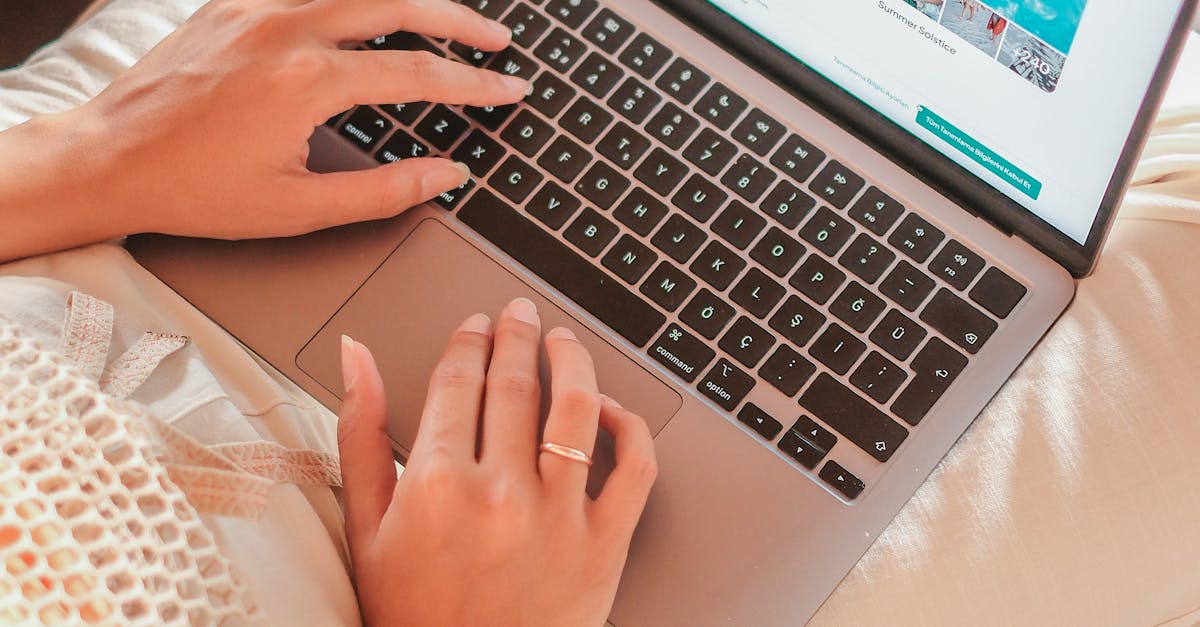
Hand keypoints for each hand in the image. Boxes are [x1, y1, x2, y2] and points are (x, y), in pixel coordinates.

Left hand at [0, 0, 528, 260]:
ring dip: (411, 2)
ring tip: (447, 22)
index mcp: (305, 81)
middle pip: (399, 4)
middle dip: (459, 22)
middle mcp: (285, 28)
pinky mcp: (234, 3)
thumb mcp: (298, 208)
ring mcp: (257, 7)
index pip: (418, 73)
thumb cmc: (196, 189)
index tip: (509, 89)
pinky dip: (356, 0)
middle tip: (496, 42)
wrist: (111, 159)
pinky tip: (373, 14)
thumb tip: (447, 175)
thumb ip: (384, 191)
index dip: (474, 84)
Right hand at [336, 298, 657, 625]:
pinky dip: (630, 428)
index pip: (458, 379)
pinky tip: (610, 411)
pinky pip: (635, 468)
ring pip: (579, 407)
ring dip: (573, 360)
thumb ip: (359, 433)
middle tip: (519, 314)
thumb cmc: (411, 613)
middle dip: (517, 335)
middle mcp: (500, 493)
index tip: (477, 323)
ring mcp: (559, 518)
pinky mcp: (605, 546)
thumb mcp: (365, 528)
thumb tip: (356, 357)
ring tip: (564, 341)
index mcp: (435, 484)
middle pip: (516, 383)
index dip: (469, 339)